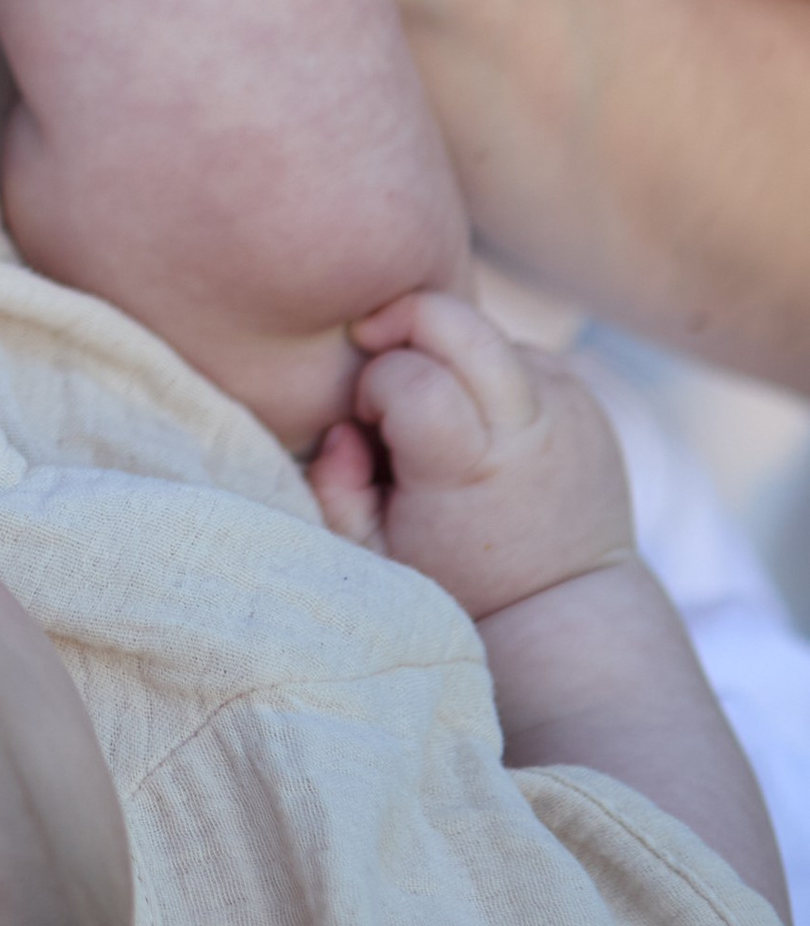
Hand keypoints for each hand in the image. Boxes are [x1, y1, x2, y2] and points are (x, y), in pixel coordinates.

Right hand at [307, 290, 635, 620]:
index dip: (375, 381)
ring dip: (449, 354)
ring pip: (486, 332)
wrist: (570, 609)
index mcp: (468, 468)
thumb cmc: (458, 583)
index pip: (409, 374)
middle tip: (378, 347)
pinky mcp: (589, 399)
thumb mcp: (376, 557)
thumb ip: (336, 489)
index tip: (369, 416)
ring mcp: (568, 406)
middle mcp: (527, 427)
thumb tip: (342, 429)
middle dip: (405, 316)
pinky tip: (484, 425)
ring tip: (444, 416)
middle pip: (457, 320)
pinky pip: (519, 354)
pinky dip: (488, 373)